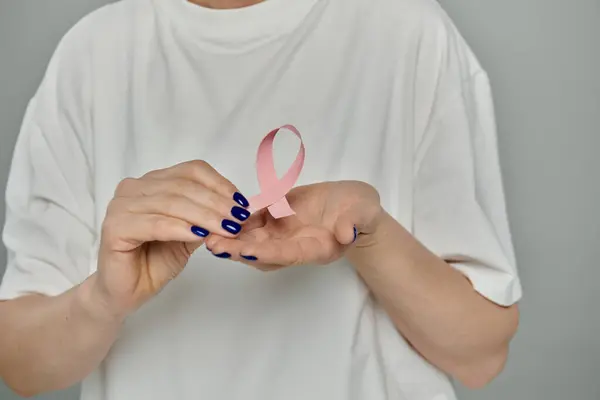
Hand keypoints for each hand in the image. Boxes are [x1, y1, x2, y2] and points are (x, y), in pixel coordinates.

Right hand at [94, 160, 250, 315]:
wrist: (127, 292)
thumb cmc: (155, 262)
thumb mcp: (190, 235)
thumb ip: (205, 218)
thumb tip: (235, 208)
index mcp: (152, 182)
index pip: (191, 171)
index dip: (220, 184)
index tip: (241, 203)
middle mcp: (134, 188)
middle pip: (183, 186)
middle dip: (216, 203)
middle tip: (238, 218)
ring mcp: (121, 205)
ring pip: (172, 203)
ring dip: (205, 216)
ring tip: (227, 229)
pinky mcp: (115, 228)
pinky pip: (156, 224)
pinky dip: (181, 228)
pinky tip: (199, 236)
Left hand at [205, 180, 383, 269]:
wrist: (353, 206)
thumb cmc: (361, 212)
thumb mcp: (363, 214)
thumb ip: (354, 223)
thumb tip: (346, 233)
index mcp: (314, 249)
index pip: (286, 254)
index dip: (264, 253)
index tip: (243, 252)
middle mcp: (293, 246)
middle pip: (260, 252)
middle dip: (237, 249)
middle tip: (213, 243)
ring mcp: (281, 234)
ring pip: (250, 239)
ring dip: (229, 236)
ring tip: (206, 230)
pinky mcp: (274, 219)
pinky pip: (252, 221)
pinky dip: (235, 219)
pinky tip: (218, 212)